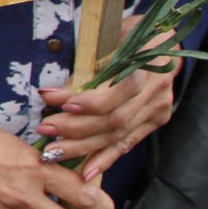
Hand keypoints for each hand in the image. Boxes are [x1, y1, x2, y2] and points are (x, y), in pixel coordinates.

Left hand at [36, 35, 177, 179]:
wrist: (161, 41)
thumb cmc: (126, 35)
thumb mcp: (105, 41)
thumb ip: (83, 71)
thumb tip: (50, 96)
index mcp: (146, 65)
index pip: (117, 92)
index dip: (88, 102)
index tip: (57, 104)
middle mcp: (156, 91)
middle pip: (115, 120)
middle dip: (76, 129)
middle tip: (45, 131)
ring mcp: (158, 109)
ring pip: (118, 136)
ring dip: (83, 147)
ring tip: (54, 152)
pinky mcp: (155, 121)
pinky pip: (127, 144)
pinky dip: (105, 159)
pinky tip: (86, 173)